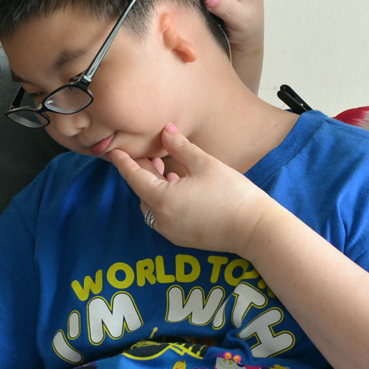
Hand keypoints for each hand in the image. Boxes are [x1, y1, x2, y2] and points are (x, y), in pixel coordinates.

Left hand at [108, 124, 283, 259]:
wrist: (254, 229)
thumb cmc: (231, 194)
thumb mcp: (204, 164)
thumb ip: (180, 146)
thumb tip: (165, 130)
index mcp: (161, 200)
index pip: (133, 177)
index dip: (123, 162)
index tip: (113, 151)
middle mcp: (161, 220)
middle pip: (142, 192)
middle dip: (143, 173)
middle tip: (149, 155)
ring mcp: (171, 232)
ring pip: (152, 206)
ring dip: (154, 188)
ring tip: (165, 170)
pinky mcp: (182, 238)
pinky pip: (164, 217)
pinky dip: (164, 201)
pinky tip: (178, 188)